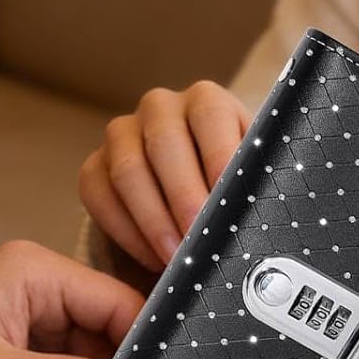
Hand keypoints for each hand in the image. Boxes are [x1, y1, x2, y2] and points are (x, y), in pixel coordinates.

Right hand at [79, 82, 249, 270]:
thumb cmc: (228, 187)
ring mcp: (122, 135)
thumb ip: (255, 184)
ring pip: (128, 171)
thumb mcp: (248, 176)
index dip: (220, 157)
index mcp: (206, 100)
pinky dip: (126, 232)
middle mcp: (160, 108)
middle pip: (164, 144)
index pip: (211, 116)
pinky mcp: (94, 166)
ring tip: (176, 258)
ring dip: (153, 220)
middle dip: (183, 197)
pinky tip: (151, 257)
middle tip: (199, 237)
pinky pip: (99, 196)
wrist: (187, 197)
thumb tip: (264, 216)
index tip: (229, 200)